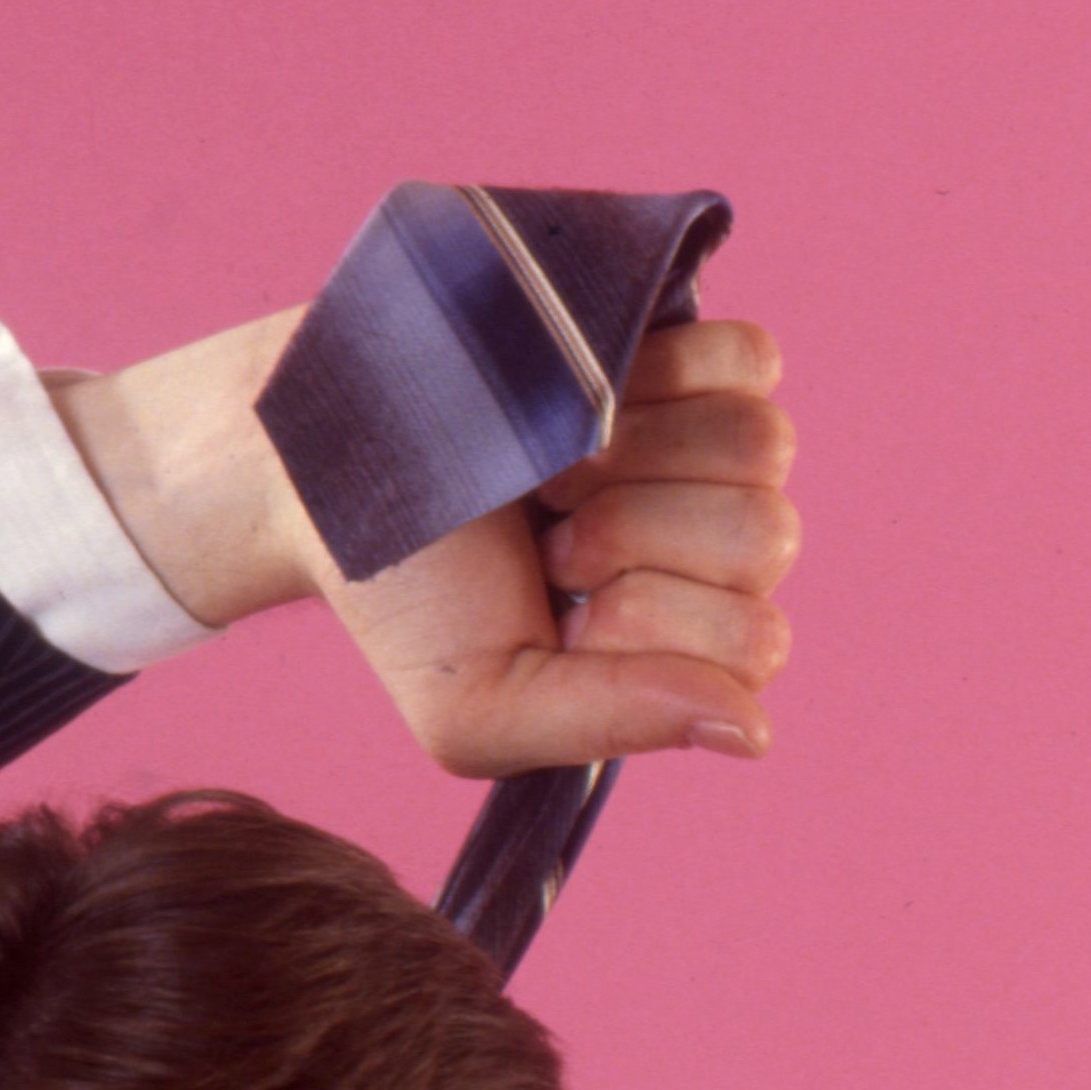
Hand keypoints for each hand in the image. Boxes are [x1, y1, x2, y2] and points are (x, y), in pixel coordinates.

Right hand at [51, 312, 797, 778]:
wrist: (326, 464)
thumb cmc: (403, 600)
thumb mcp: (480, 706)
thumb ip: (614, 722)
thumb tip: (751, 733)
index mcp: (675, 651)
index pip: (752, 643)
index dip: (645, 615)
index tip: (552, 601)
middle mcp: (709, 555)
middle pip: (765, 539)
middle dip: (634, 533)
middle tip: (544, 532)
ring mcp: (710, 450)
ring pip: (763, 446)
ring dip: (638, 451)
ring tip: (552, 466)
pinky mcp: (697, 356)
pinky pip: (753, 360)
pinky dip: (668, 371)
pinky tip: (592, 394)